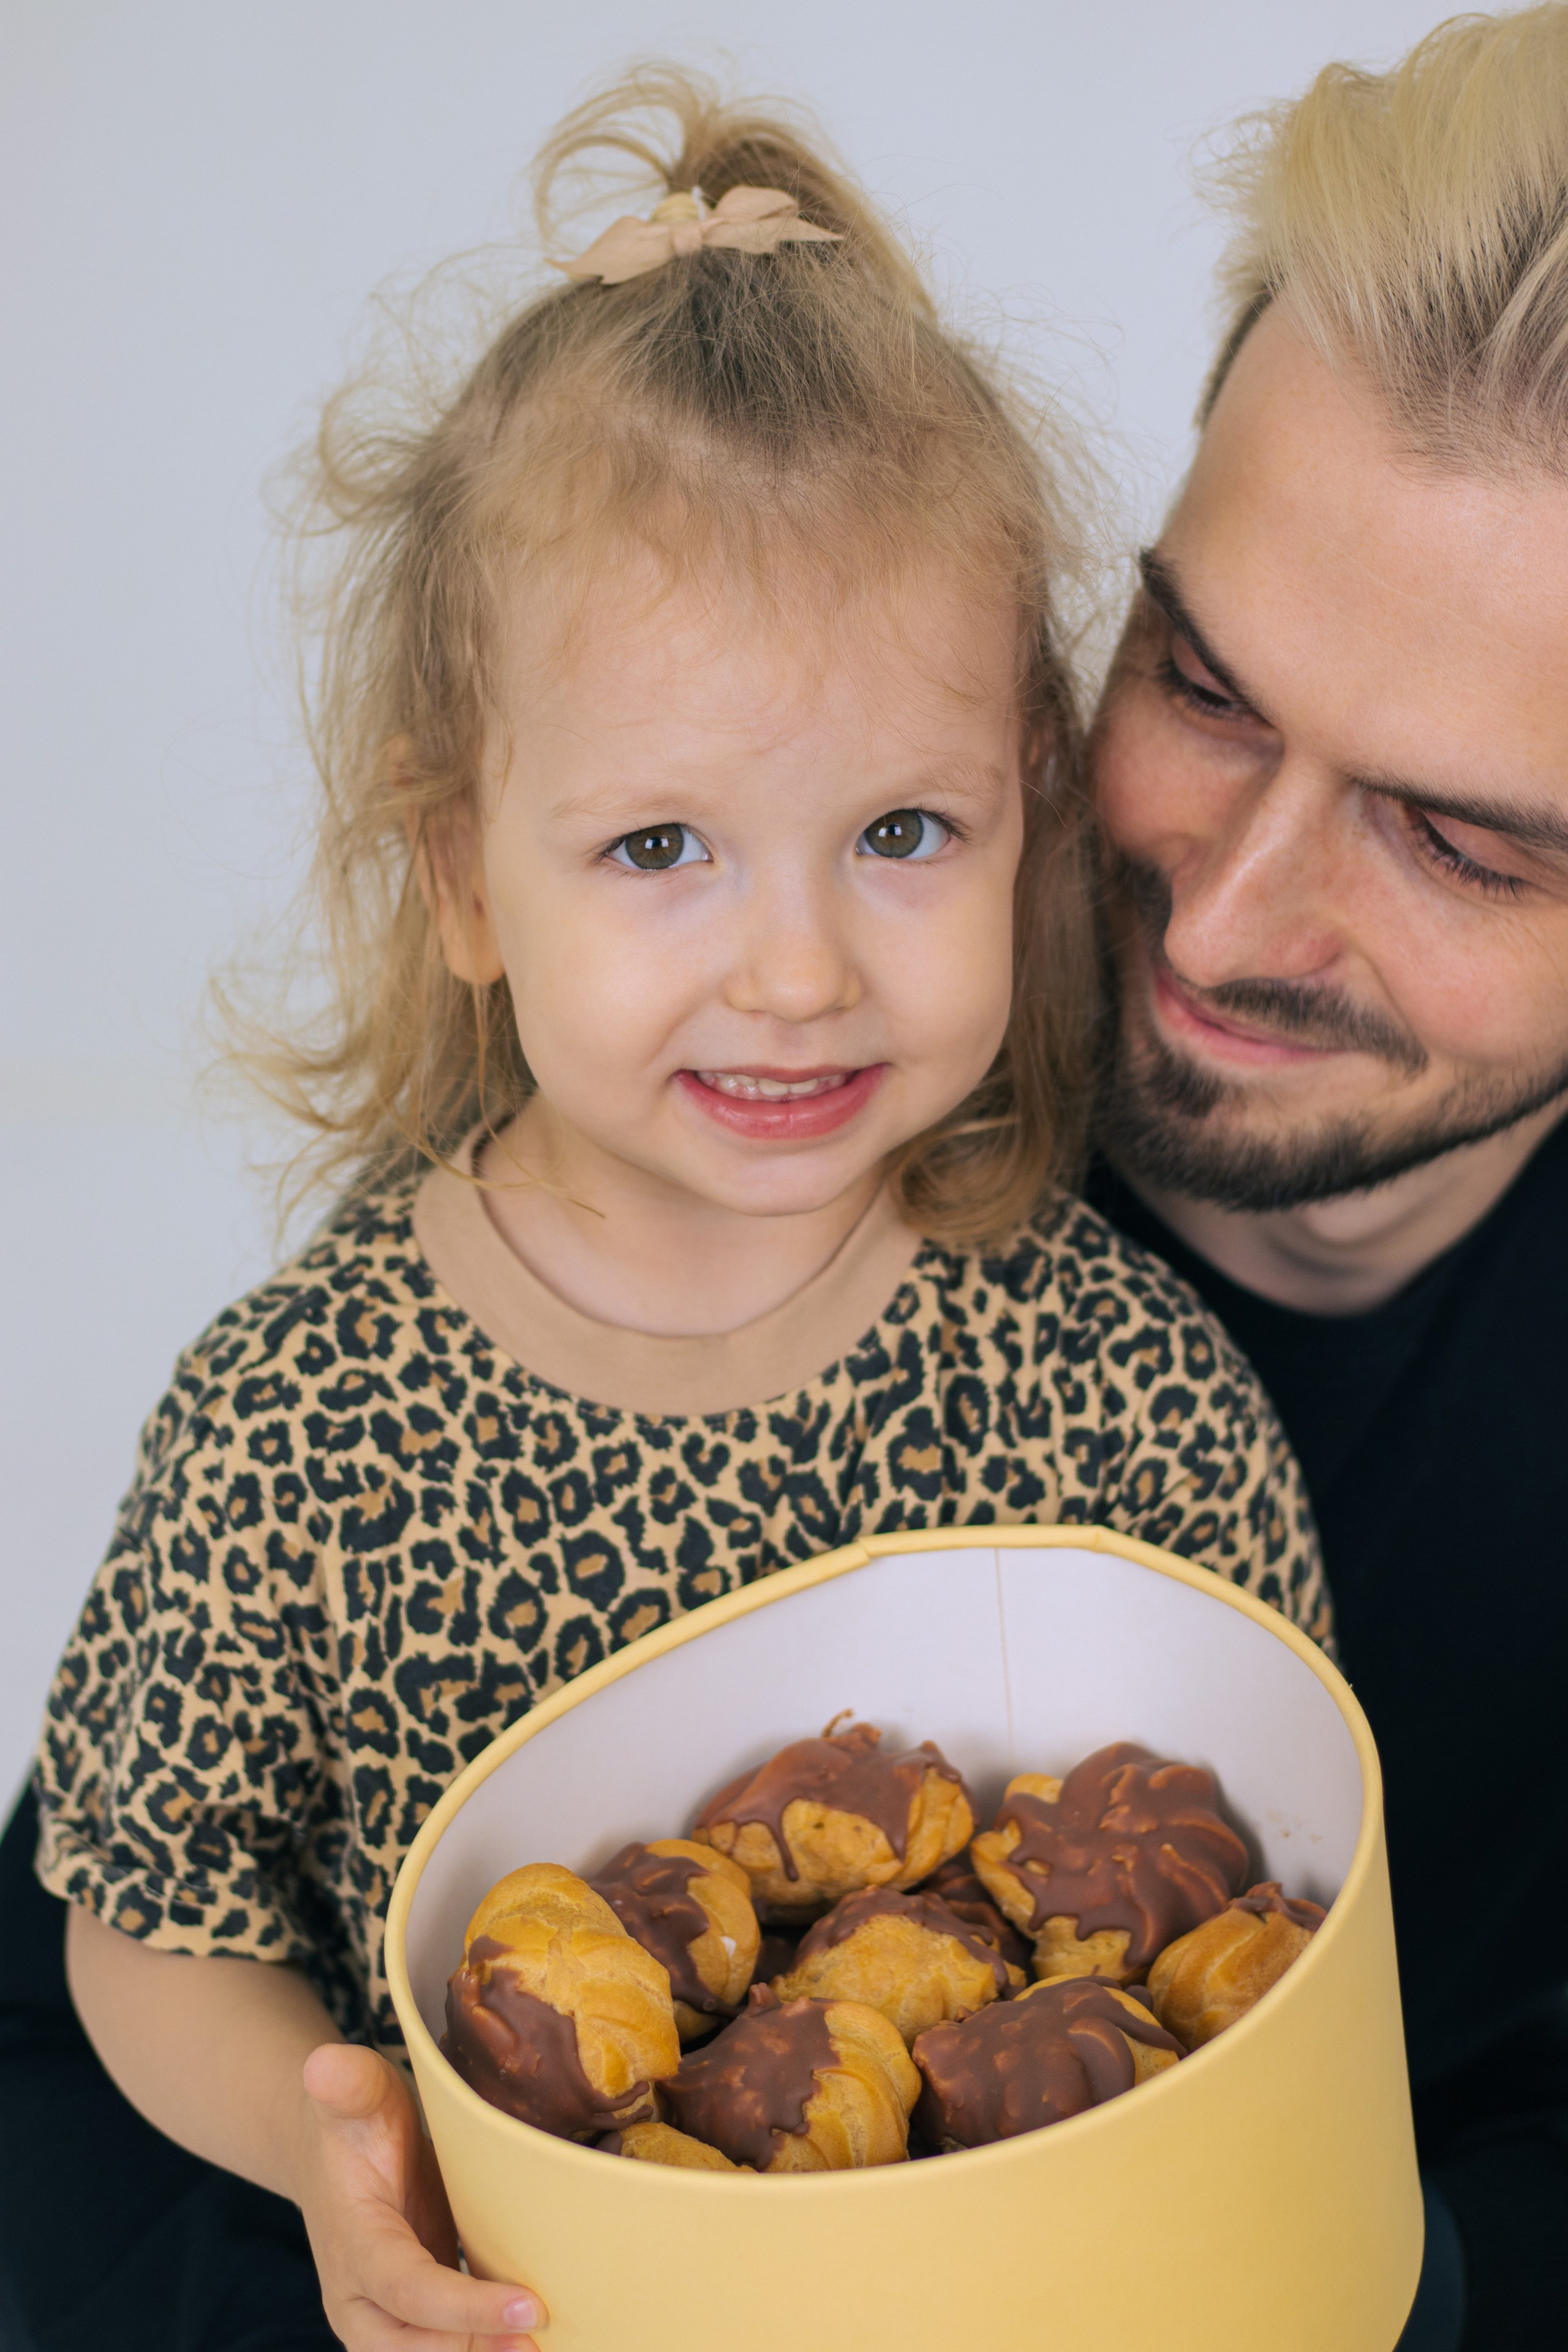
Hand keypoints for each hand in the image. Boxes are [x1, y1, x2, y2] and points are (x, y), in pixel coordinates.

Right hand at [297, 2042, 547, 2350]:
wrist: (329, 2152)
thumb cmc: (355, 2120)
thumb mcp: (357, 2094)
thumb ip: (348, 2084)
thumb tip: (324, 2064)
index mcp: (355, 2246)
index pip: (408, 2291)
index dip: (465, 2308)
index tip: (529, 2307)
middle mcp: (361, 2297)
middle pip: (413, 2349)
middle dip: (475, 2348)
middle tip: (542, 2339)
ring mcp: (383, 2316)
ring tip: (544, 2347)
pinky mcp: (412, 2319)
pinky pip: (441, 2348)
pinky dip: (481, 2346)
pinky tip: (530, 2339)